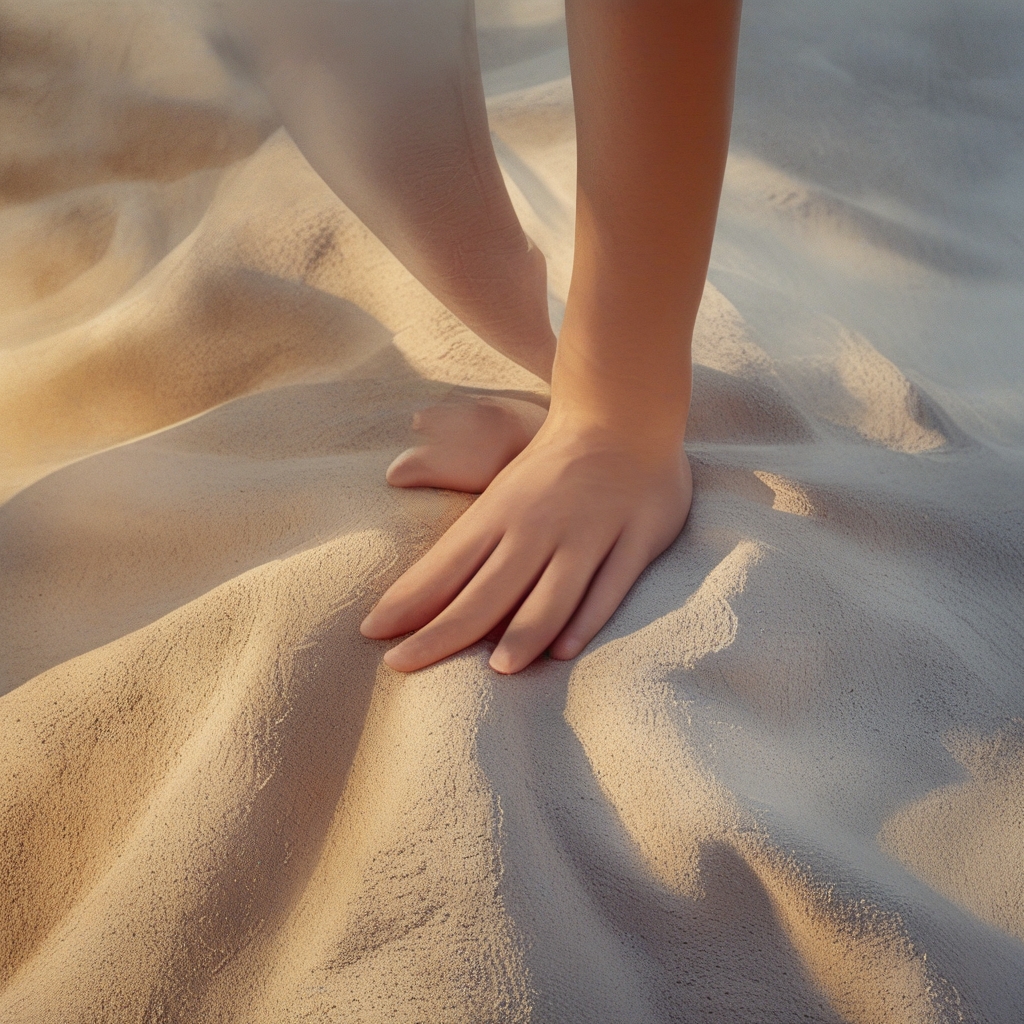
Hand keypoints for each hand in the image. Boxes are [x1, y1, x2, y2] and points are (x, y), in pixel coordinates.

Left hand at [360, 415, 691, 672]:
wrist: (620, 415)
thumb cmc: (549, 470)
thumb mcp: (499, 496)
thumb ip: (463, 547)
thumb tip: (403, 584)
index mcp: (499, 513)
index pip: (444, 566)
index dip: (407, 602)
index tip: (372, 634)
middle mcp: (538, 526)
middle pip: (486, 591)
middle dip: (442, 632)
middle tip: (403, 665)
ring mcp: (589, 532)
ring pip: (551, 594)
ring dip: (523, 631)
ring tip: (498, 670)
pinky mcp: (636, 538)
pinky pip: (610, 586)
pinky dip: (586, 619)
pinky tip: (565, 649)